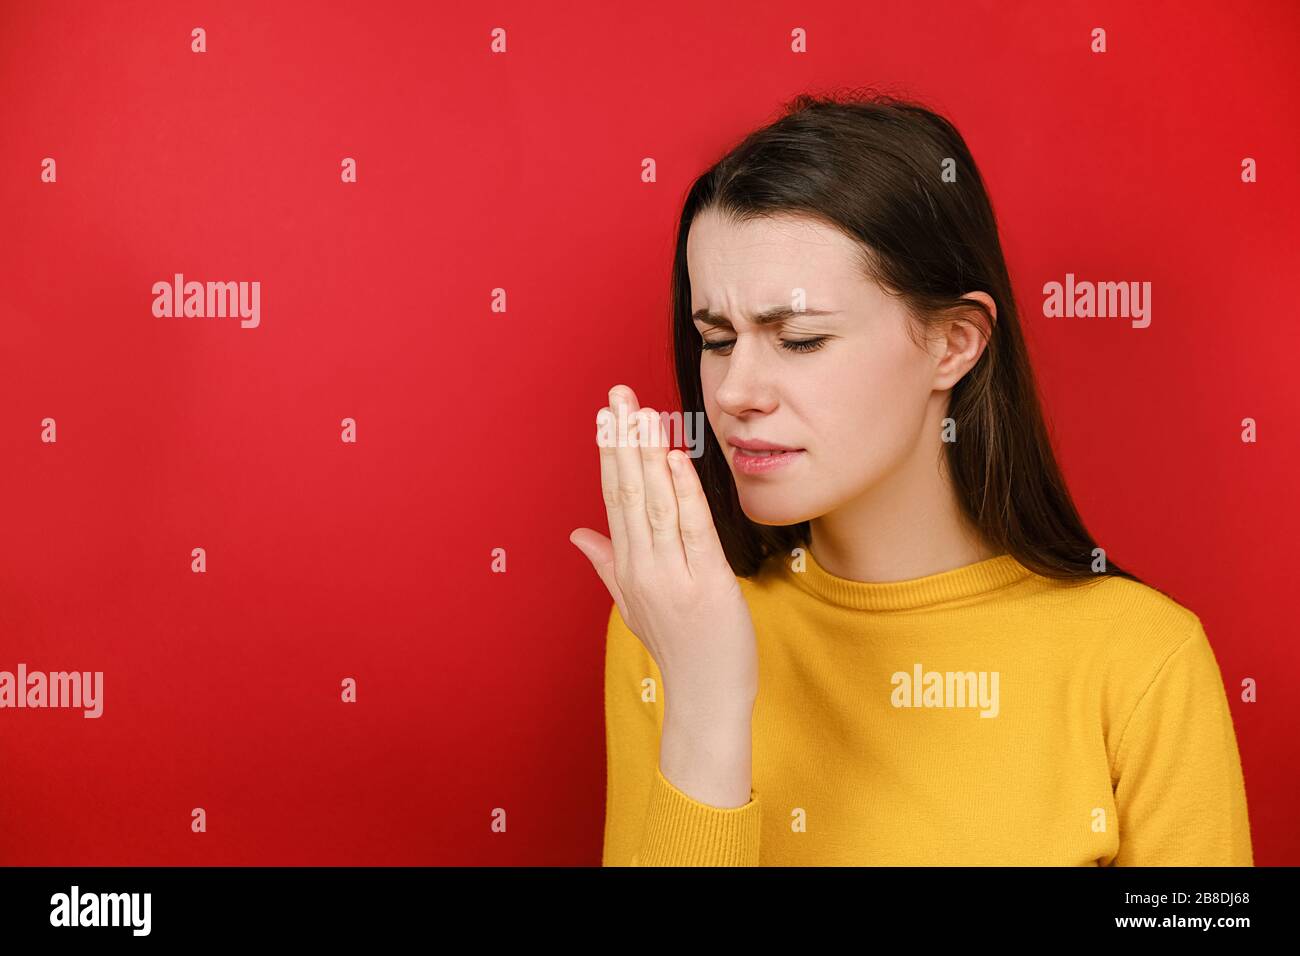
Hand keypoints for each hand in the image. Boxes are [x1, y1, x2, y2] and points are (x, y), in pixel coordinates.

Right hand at [570, 384, 758, 720]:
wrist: (706, 699)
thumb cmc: (679, 650)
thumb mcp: (633, 606)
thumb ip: (607, 565)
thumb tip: (579, 534)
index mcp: (626, 570)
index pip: (614, 500)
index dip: (610, 454)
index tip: (606, 415)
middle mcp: (643, 569)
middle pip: (628, 493)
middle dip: (622, 441)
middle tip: (616, 395)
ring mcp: (673, 577)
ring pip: (655, 505)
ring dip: (647, 455)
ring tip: (641, 412)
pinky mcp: (707, 585)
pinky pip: (692, 530)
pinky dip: (683, 492)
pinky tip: (675, 457)